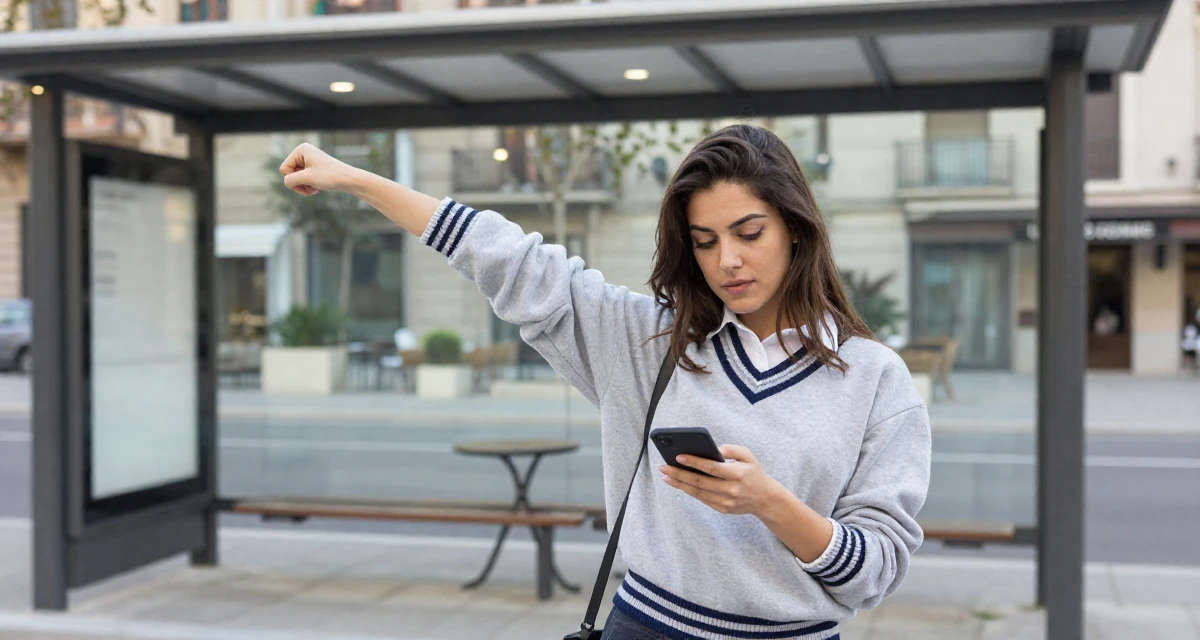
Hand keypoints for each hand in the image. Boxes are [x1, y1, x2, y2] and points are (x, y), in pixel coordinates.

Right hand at [279, 143, 357, 196]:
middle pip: (289, 173)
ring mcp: (308, 160)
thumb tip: (286, 182)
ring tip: (314, 189)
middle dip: (299, 184)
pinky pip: (303, 179)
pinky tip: (317, 188)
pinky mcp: (313, 167)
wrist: (349, 180)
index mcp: (301, 149)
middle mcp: (304, 152)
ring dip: (303, 186)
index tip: (306, 183)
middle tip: (310, 189)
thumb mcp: (307, 178)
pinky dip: (308, 185)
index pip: (284, 169)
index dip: (293, 179)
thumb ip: (290, 180)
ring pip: (296, 178)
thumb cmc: (329, 176)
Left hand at [659, 444, 782, 516]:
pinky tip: (679, 483)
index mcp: (738, 474)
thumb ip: (731, 449)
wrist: (765, 499)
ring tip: (665, 476)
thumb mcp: (748, 456)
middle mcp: (731, 489)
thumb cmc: (754, 473)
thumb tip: (713, 449)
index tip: (678, 456)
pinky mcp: (723, 509)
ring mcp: (726, 501)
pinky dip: (689, 491)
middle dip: (679, 474)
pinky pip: (702, 499)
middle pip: (700, 482)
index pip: (712, 468)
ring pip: (698, 493)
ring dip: (679, 484)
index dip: (694, 462)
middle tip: (663, 467)